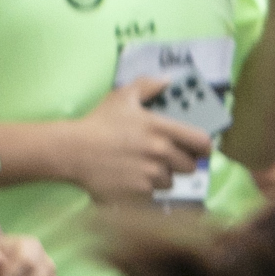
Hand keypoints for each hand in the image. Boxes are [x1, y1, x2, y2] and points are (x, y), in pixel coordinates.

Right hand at [52, 77, 213, 206]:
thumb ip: (148, 85)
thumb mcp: (121, 96)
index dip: (204, 147)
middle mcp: (161, 152)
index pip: (202, 142)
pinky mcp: (138, 192)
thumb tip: (168, 81)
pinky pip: (152, 194)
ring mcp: (150, 174)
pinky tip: (130, 179)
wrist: (70, 151)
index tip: (199, 149)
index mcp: (162, 128)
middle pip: (190, 166)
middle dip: (180, 163)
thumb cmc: (97, 124)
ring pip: (170, 182)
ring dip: (161, 177)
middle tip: (166, 159)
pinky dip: (145, 189)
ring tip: (143, 169)